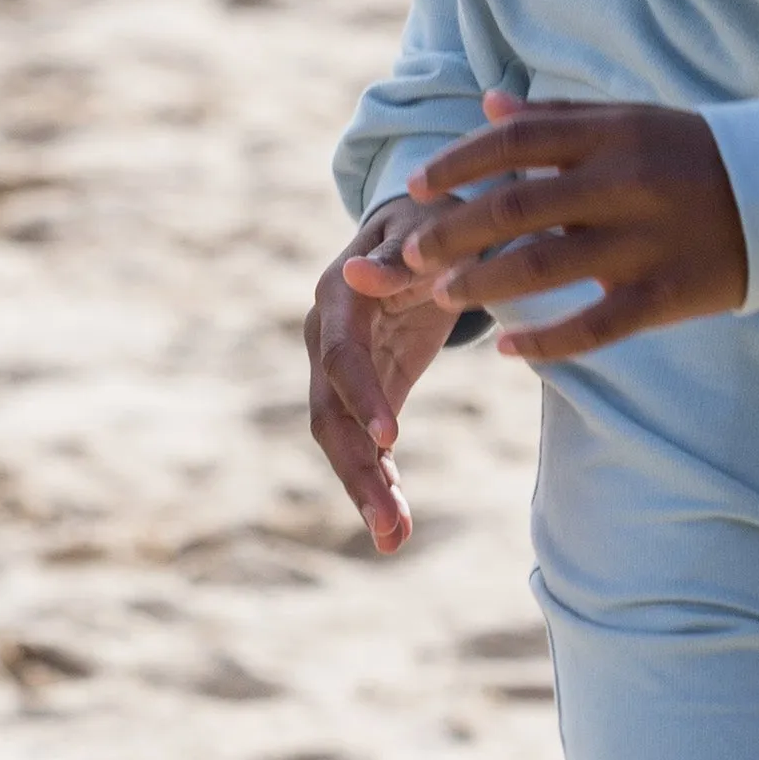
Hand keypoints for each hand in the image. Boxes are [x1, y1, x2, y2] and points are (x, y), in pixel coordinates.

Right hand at [305, 191, 469, 552]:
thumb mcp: (425, 226)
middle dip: (356, 469)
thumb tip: (357, 273)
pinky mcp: (363, 393)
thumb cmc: (432, 221)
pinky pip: (365, 444)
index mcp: (339, 296)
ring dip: (365, 490)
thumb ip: (398, 255)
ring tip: (394, 538)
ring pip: (340, 440)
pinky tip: (397, 529)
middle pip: (328, 414)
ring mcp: (338, 370)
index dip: (361, 393)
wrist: (425, 229)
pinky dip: (380, 483)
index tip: (391, 436)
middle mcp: (325, 337)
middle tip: (387, 520)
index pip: (342, 353)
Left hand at [401, 89, 748, 363]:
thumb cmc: (698, 153)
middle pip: (514, 207)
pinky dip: (545, 342)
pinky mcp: (667, 293)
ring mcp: (645, 241)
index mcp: (614, 134)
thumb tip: (488, 105)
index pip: (515, 142)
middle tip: (410, 255)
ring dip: (482, 284)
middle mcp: (623, 183)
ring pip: (542, 267)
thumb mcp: (634, 118)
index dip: (457, 163)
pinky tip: (508, 349)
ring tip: (445, 296)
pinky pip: (594, 326)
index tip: (416, 186)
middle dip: (451, 232)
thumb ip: (561, 116)